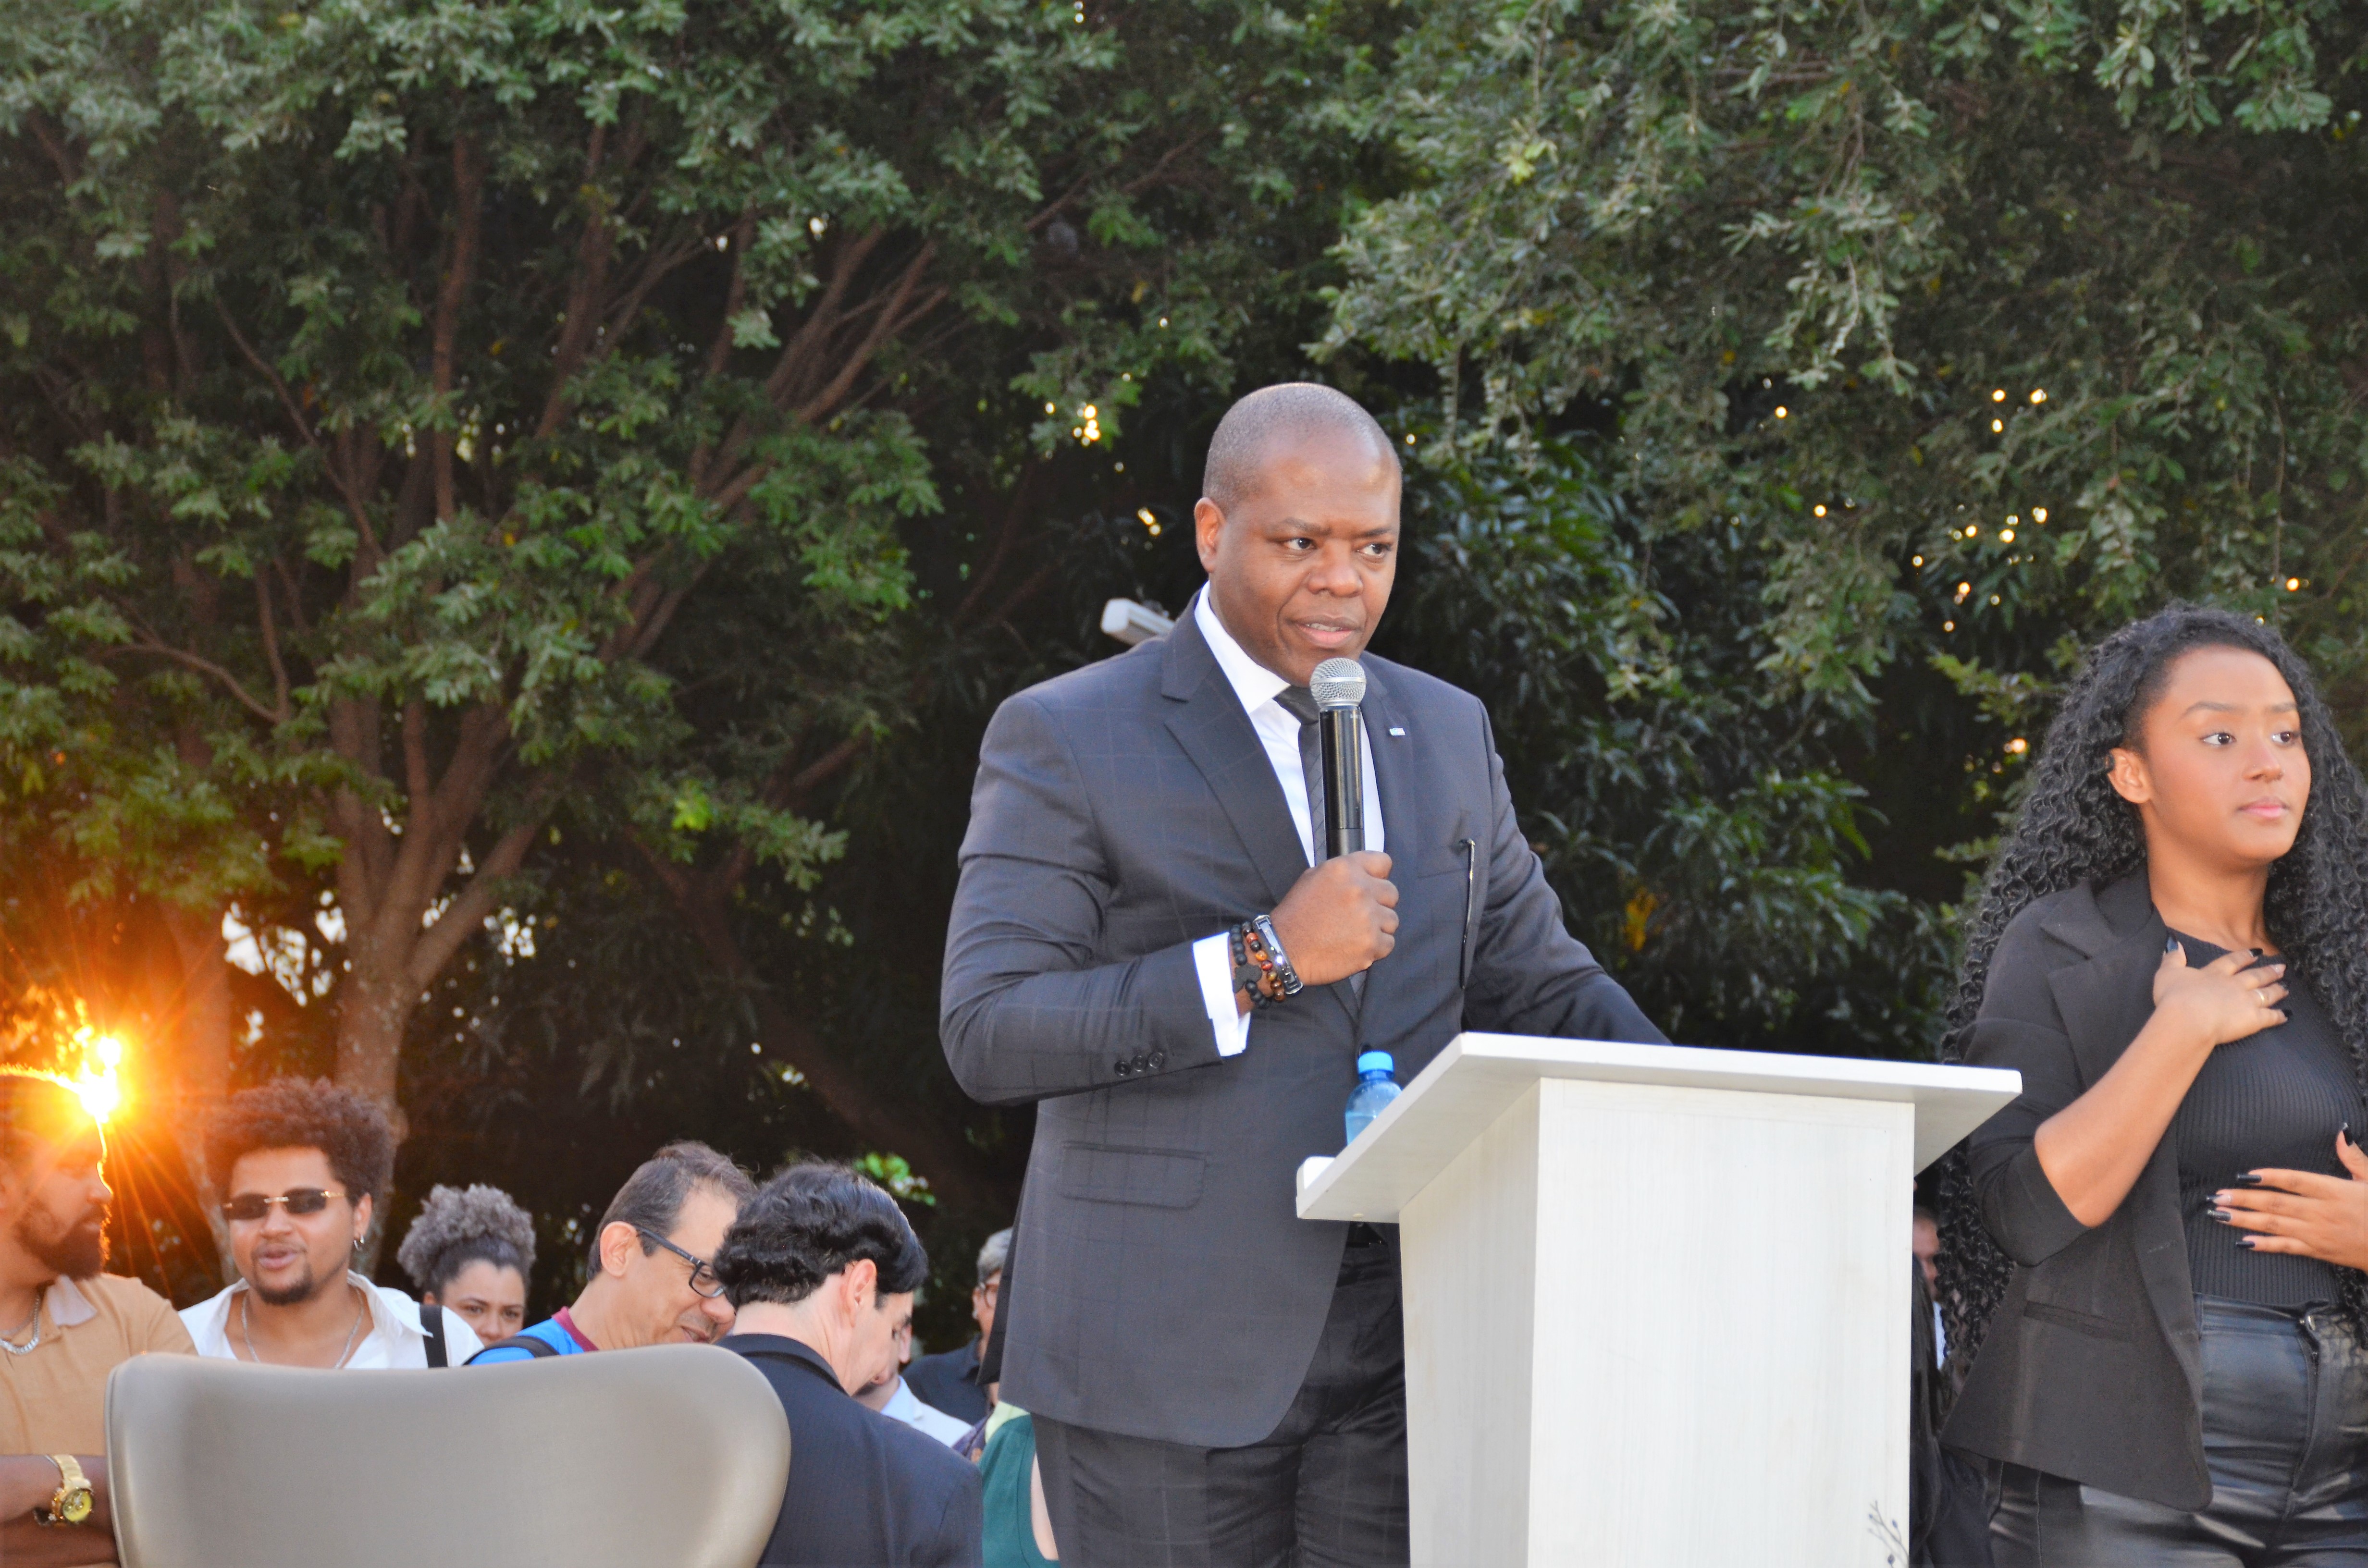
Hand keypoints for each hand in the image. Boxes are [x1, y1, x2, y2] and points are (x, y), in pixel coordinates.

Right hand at [1267, 851, 1396, 986]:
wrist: (1283, 949)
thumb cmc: (1295, 915)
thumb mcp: (1312, 877)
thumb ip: (1343, 872)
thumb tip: (1365, 874)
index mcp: (1345, 869)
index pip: (1383, 862)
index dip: (1378, 875)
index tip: (1372, 885)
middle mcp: (1359, 890)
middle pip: (1391, 893)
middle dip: (1378, 903)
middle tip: (1358, 914)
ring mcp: (1368, 918)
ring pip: (1392, 920)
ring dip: (1378, 927)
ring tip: (1354, 933)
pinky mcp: (1371, 944)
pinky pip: (1388, 943)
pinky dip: (1375, 948)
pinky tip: (1355, 946)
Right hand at [2150, 941, 2287, 1051]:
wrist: (2187, 1020)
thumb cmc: (2174, 997)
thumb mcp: (2167, 973)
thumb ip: (2173, 958)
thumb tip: (2174, 942)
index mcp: (2214, 973)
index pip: (2233, 962)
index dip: (2245, 957)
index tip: (2256, 952)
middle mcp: (2234, 985)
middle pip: (2255, 976)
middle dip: (2268, 971)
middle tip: (2282, 968)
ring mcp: (2246, 1002)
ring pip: (2266, 993)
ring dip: (2277, 990)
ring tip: (2287, 987)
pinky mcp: (2253, 1019)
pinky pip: (2271, 1017)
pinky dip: (2279, 1016)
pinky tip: (2287, 1015)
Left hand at [2212, 1132, 2367, 1271]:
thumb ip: (2353, 1156)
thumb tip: (2341, 1131)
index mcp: (2334, 1191)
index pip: (2295, 1180)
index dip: (2269, 1177)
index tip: (2244, 1174)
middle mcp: (2321, 1212)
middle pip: (2277, 1203)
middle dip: (2244, 1199)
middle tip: (2217, 1196)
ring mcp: (2317, 1233)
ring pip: (2275, 1225)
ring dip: (2245, 1219)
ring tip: (2220, 1214)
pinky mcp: (2317, 1251)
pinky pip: (2287, 1247)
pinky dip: (2265, 1245)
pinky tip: (2243, 1242)